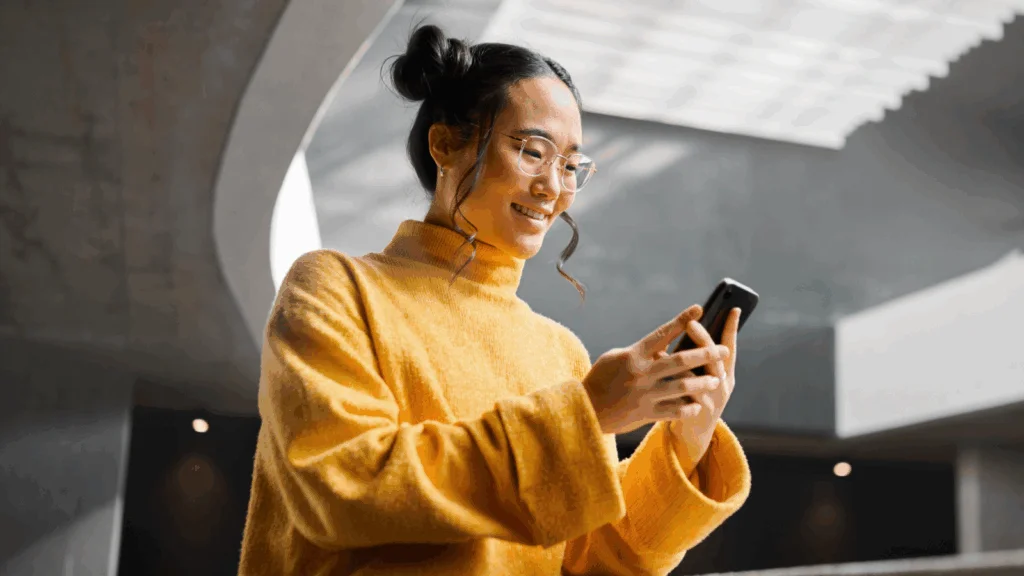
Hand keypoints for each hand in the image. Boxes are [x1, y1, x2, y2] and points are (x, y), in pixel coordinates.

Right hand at [582, 305, 730, 434]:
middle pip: (680, 360)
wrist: (585, 409)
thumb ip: (640, 352)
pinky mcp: (646, 414)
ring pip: (682, 386)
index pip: (663, 333)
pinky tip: (699, 404)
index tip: (699, 309)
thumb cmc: (600, 379)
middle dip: (705, 354)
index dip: (682, 320)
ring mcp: (645, 394)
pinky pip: (674, 411)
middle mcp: (642, 373)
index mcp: (633, 355)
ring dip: (703, 382)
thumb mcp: (615, 357)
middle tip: (723, 351)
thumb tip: (663, 346)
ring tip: (717, 379)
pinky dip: (689, 407)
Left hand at [666, 308, 740, 473]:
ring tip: (669, 346)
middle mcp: (723, 385)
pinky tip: (658, 372)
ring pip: (700, 376)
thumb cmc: (696, 399)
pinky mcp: (696, 412)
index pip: (730, 347)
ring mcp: (712, 400)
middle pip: (715, 358)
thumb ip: (700, 360)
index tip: (734, 308)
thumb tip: (688, 327)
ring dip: (684, 360)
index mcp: (726, 374)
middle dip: (703, 339)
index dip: (732, 328)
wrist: (693, 436)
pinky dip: (671, 381)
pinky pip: (684, 393)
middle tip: (691, 323)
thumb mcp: (705, 379)